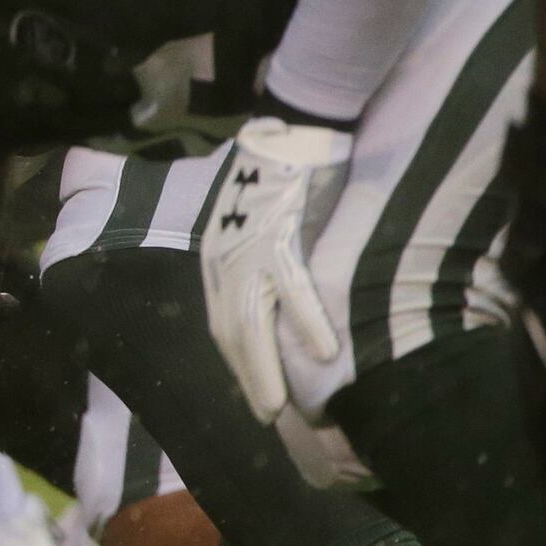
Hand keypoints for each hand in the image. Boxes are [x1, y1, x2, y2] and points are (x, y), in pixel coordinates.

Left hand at [201, 117, 351, 419]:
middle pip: (232, 332)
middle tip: (266, 417)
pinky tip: (324, 352)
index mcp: (220, 260)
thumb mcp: (266, 225)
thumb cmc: (285, 177)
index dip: (238, 362)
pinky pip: (294, 285)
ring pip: (253, 320)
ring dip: (266, 367)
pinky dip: (308, 319)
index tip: (254, 395)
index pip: (225, 323)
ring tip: (280, 407)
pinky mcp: (279, 233)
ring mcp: (248, 249)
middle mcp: (224, 260)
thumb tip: (294, 299)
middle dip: (246, 378)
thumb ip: (272, 262)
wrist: (292, 128)